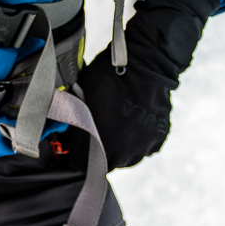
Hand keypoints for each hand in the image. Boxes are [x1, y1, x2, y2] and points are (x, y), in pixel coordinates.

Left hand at [76, 0, 218, 169]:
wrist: (146, 63)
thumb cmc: (108, 76)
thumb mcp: (81, 95)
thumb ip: (74, 118)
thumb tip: (66, 127)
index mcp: (96, 146)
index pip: (77, 162)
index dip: (74, 149)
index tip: (75, 138)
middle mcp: (121, 155)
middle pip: (103, 162)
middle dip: (98, 148)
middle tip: (98, 126)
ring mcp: (142, 149)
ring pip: (125, 157)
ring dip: (119, 145)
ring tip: (117, 122)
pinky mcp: (158, 140)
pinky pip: (143, 146)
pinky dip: (138, 137)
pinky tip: (134, 118)